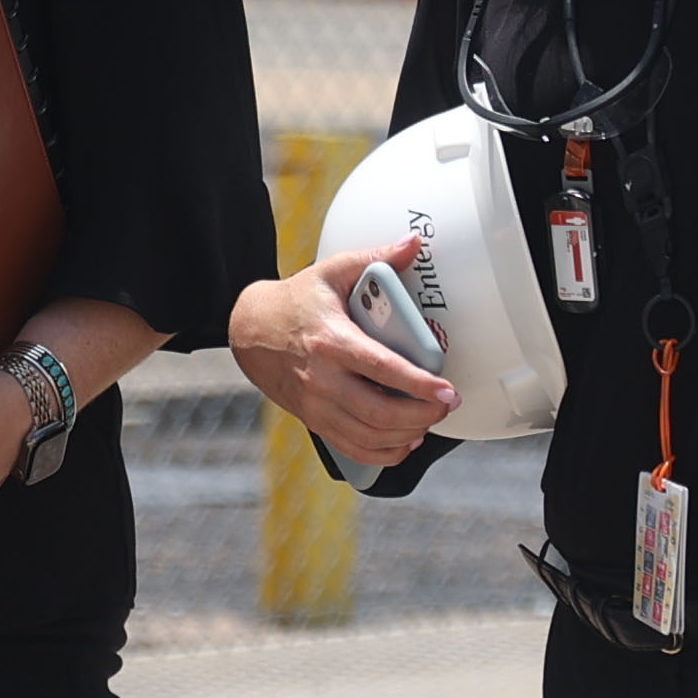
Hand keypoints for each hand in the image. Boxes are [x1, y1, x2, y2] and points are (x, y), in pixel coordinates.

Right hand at [224, 253, 461, 463]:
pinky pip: (354, 449)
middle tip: (445, 404)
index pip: (382, 369)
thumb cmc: (296, 301)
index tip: (447, 389)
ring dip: (407, 435)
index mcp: (332, 341)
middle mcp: (323, 379)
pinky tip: (404, 441)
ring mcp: (317, 405)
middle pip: (380, 413)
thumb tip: (413, 244)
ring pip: (370, 436)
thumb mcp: (331, 272)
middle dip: (422, 414)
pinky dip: (385, 453)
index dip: (419, 384)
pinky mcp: (315, 421)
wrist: (250, 331)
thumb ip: (375, 258)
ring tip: (429, 420)